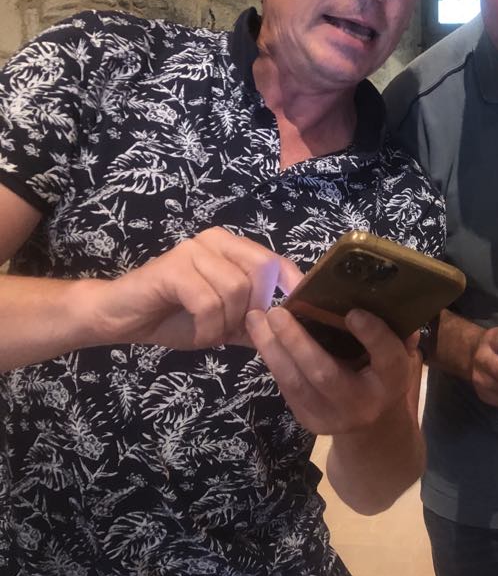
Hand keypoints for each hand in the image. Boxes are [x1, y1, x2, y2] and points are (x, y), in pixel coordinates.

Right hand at [86, 227, 302, 349]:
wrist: (121, 318)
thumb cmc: (175, 317)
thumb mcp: (224, 322)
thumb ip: (253, 320)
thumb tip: (289, 327)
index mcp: (232, 247)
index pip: (275, 260)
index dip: (292, 284)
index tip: (298, 311)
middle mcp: (216, 240)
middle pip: (262, 270)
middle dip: (255, 307)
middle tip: (235, 329)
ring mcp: (194, 250)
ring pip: (236, 289)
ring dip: (227, 322)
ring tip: (212, 332)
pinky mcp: (174, 267)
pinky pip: (208, 301)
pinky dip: (208, 327)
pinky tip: (199, 335)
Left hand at [245, 307, 420, 435]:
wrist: (373, 424)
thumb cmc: (383, 373)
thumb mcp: (397, 350)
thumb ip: (389, 325)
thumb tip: (369, 291)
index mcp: (393, 380)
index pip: (387, 357)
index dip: (372, 335)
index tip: (353, 312)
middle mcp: (363, 403)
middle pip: (326, 374)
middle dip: (297, 341)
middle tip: (277, 312)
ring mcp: (332, 416)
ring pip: (296, 383)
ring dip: (272, 349)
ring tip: (256, 319)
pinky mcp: (309, 420)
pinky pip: (286, 387)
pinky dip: (273, 359)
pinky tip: (261, 336)